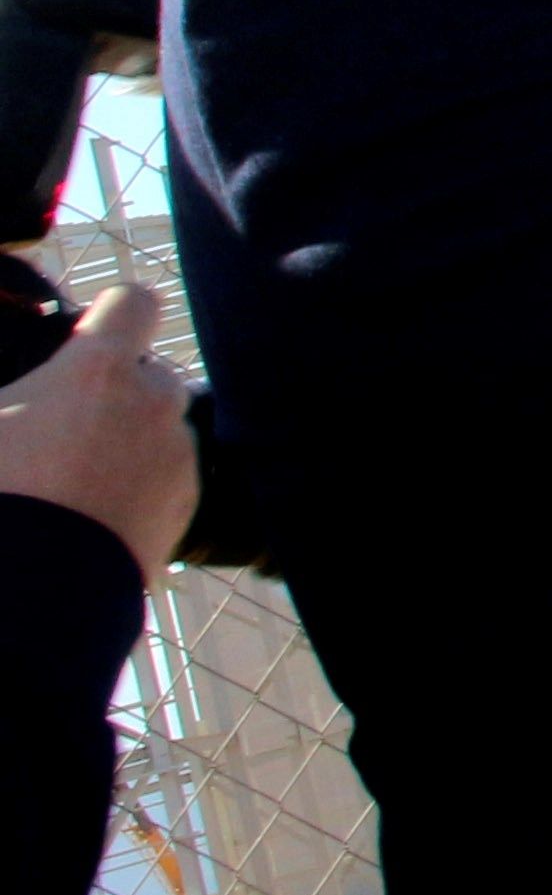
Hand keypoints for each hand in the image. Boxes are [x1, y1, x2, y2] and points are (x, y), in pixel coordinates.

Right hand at [0, 283, 196, 570]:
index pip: (133, 303)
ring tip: (72, 484)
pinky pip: (166, 478)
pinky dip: (138, 488)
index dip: (112, 317)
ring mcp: (176, 454)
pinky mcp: (185, 504)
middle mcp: (154, 402)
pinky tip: (93, 516)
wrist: (29, 591)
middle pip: (147, 374)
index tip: (89, 339)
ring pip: (158, 430)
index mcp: (100, 370)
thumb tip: (26, 406)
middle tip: (62, 431)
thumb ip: (22, 395)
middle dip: (113, 394)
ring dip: (127, 444)